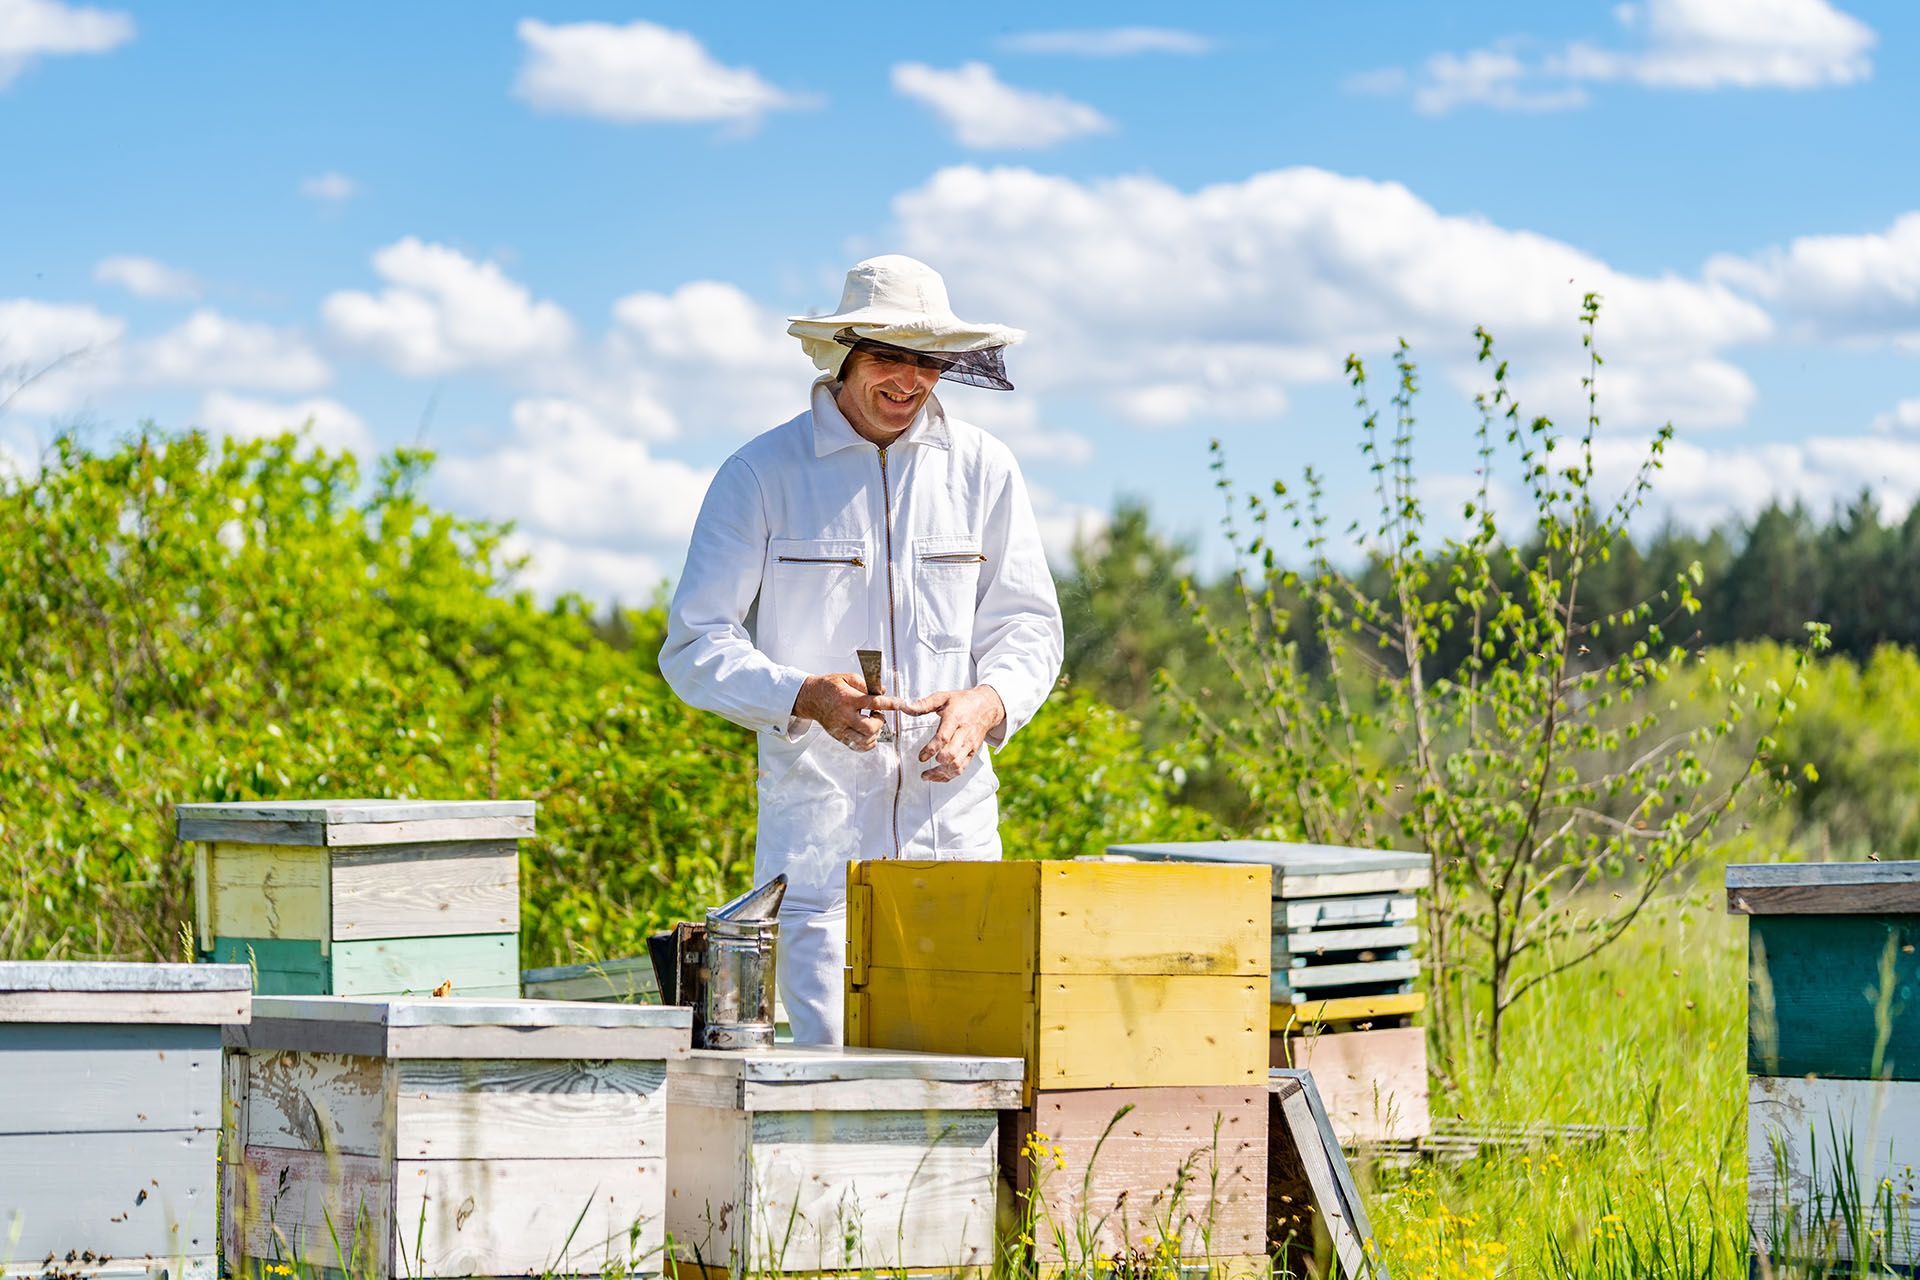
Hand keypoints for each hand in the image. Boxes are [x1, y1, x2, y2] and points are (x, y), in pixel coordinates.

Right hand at [792, 673, 886, 751]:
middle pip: (869, 728)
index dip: (890, 704)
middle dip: (880, 723)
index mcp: (848, 699)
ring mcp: (840, 728)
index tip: (901, 704)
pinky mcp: (838, 736)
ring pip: (863, 741)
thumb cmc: (829, 686)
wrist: (810, 698)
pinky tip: (869, 735)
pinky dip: (867, 743)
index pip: (873, 703)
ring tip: (873, 725)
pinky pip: (856, 746)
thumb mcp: (847, 678)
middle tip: (878, 716)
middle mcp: (844, 716)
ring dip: (874, 734)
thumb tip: (883, 691)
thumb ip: (866, 684)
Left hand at [876, 685, 1004, 781]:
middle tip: (924, 766)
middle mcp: (964, 733)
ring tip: (926, 775)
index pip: (944, 737)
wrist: (987, 706)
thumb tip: (906, 707)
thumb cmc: (963, 702)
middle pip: (952, 755)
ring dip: (941, 773)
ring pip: (958, 765)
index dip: (931, 749)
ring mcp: (970, 744)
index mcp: (955, 718)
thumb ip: (924, 704)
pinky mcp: (972, 752)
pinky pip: (962, 768)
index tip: (921, 756)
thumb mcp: (944, 697)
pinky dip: (949, 775)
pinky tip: (937, 777)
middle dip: (938, 764)